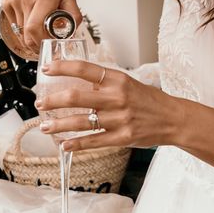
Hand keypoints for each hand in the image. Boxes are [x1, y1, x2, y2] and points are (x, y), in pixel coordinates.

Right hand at [1, 0, 81, 56]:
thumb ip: (73, 13)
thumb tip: (72, 31)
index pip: (35, 28)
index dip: (41, 42)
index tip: (49, 45)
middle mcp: (26, 0)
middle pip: (26, 35)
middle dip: (37, 44)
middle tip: (46, 43)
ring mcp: (13, 1)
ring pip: (19, 31)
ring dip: (30, 35)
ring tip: (40, 27)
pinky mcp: (6, 3)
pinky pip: (14, 23)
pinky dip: (23, 26)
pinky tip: (31, 18)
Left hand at [35, 60, 177, 150]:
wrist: (173, 118)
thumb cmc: (149, 100)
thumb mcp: (129, 84)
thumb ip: (105, 85)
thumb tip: (78, 84)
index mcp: (119, 80)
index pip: (85, 69)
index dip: (63, 67)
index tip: (47, 69)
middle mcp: (118, 97)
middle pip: (76, 97)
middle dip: (53, 100)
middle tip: (40, 102)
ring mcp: (120, 119)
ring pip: (80, 122)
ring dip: (58, 124)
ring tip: (45, 126)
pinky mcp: (123, 138)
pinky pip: (93, 141)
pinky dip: (76, 144)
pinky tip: (64, 145)